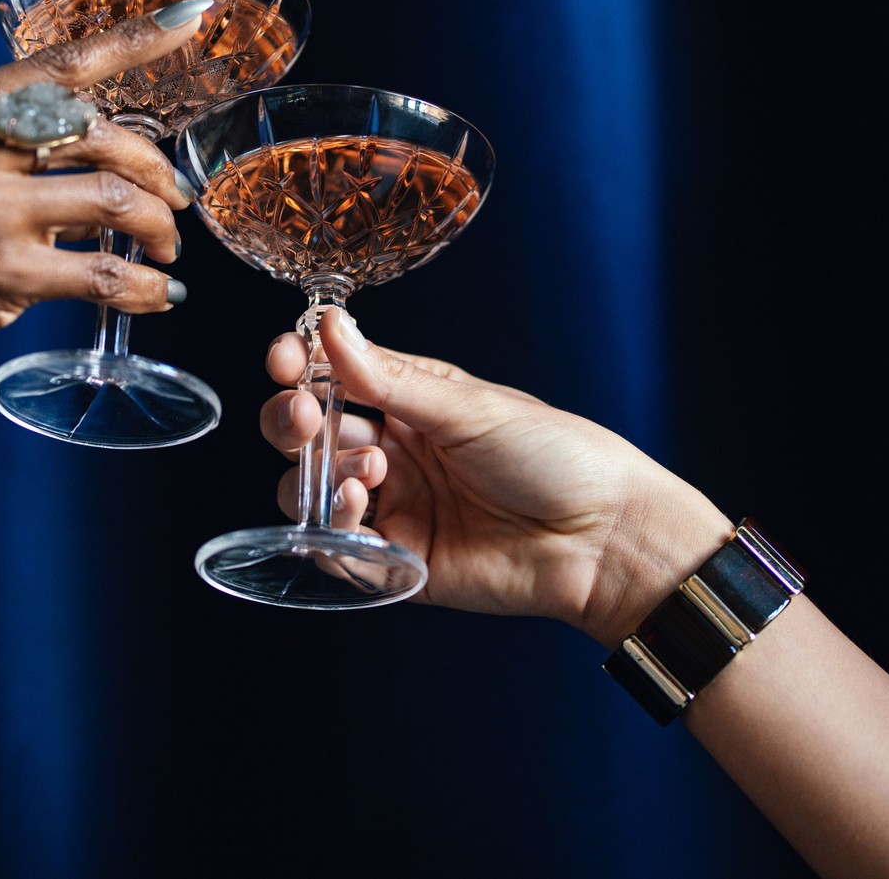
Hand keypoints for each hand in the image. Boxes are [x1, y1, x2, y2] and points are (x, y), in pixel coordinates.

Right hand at [0, 7, 203, 491]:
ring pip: (116, 200)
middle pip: (100, 132)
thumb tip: (97, 174)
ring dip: (158, 228)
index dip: (132, 40)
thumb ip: (1, 159)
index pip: (57, 63)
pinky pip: (104, 274)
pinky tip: (157, 297)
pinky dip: (145, 288)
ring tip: (162, 253)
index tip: (187, 22)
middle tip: (172, 202)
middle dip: (155, 168)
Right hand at [261, 309, 732, 644]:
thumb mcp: (470, 406)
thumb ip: (391, 379)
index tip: (284, 358)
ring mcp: (394, 507)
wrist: (605, 538)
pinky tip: (363, 507)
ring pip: (311, 490)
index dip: (300, 366)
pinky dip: (334, 529)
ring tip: (370, 470)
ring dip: (320, 474)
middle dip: (293, 420)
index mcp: (412, 401)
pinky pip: (338, 550)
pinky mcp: (398, 563)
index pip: (334, 376)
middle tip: (304, 416)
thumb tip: (331, 326)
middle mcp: (395, 451)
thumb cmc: (558, 457)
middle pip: (309, 434)